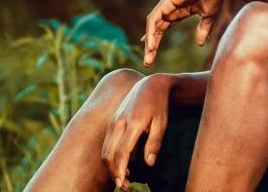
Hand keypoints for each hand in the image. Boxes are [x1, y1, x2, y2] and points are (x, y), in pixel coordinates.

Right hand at [100, 74, 173, 190]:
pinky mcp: (112, 122)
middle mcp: (119, 122)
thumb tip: (149, 164)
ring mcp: (113, 121)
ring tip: (123, 178)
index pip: (122, 152)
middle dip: (113, 172)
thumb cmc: (159, 106)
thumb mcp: (162, 123)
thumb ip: (154, 143)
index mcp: (133, 123)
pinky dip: (110, 157)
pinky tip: (122, 164)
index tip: (123, 184)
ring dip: (111, 166)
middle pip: (109, 154)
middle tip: (124, 186)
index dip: (120, 170)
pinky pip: (107, 143)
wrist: (150, 85)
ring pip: (105, 150)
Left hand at [141, 0, 225, 66]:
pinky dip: (150, 33)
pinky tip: (149, 45)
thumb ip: (203, 29)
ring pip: (152, 26)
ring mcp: (167, 4)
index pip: (163, 26)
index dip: (156, 38)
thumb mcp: (208, 16)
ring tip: (148, 58)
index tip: (150, 51)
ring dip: (149, 42)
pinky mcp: (166, 2)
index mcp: (180, 10)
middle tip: (147, 62)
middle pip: (156, 28)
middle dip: (151, 45)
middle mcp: (170, 7)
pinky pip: (153, 20)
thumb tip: (199, 44)